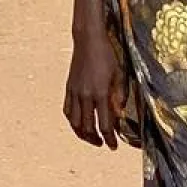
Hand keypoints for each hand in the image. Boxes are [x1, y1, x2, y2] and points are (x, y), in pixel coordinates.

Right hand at [64, 26, 124, 148]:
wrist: (88, 40)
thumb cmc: (107, 56)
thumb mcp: (119, 75)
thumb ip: (119, 97)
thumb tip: (119, 115)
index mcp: (100, 93)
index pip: (104, 125)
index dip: (109, 138)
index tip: (114, 146)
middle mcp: (85, 95)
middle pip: (87, 127)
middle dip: (95, 139)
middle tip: (103, 143)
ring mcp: (74, 91)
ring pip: (74, 121)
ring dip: (82, 133)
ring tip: (90, 138)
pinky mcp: (68, 87)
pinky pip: (67, 110)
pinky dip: (72, 121)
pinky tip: (78, 123)